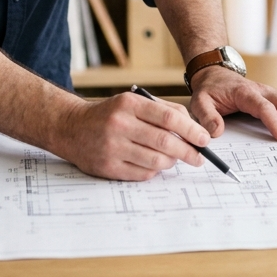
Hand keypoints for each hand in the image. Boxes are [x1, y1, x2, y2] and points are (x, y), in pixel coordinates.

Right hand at [53, 91, 209, 180]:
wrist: (71, 128)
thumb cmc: (109, 114)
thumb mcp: (133, 102)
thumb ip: (162, 110)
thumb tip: (193, 126)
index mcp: (129, 104)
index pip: (169, 117)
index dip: (191, 130)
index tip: (204, 139)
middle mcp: (120, 125)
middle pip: (164, 141)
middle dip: (188, 151)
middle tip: (199, 157)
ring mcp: (112, 148)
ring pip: (156, 160)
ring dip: (172, 162)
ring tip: (176, 159)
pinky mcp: (108, 168)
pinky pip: (142, 173)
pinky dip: (155, 170)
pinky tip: (155, 164)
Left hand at [188, 65, 276, 141]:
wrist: (214, 73)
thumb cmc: (209, 90)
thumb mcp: (200, 102)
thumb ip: (207, 116)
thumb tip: (216, 132)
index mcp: (245, 93)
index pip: (264, 107)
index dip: (275, 122)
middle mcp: (262, 90)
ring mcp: (271, 92)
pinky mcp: (275, 95)